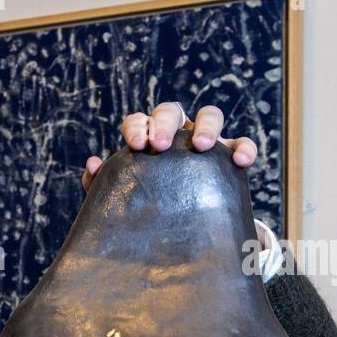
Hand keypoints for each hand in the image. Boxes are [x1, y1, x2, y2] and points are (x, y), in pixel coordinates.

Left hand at [82, 102, 257, 189]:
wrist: (177, 224)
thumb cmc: (145, 202)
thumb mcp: (124, 195)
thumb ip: (102, 182)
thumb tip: (92, 163)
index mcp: (147, 137)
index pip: (138, 120)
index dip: (136, 127)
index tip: (136, 146)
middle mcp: (176, 131)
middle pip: (170, 111)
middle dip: (165, 123)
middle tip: (160, 145)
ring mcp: (205, 139)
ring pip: (210, 115)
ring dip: (206, 126)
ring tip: (203, 147)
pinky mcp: (230, 153)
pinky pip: (241, 143)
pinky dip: (244, 147)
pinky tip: (240, 162)